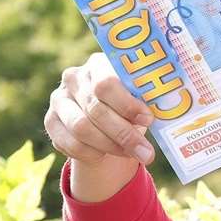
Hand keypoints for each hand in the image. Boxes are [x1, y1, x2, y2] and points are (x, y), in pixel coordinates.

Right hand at [44, 54, 153, 200]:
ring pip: (81, 128)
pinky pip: (70, 144)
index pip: (106, 83)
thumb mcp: (139, 97)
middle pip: (96, 109)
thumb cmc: (129, 105)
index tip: (149, 120)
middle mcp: (74, 78)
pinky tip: (106, 156)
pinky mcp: (50, 121)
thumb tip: (170, 113)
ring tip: (132, 155)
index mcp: (98, 64)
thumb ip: (147, 100)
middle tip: (147, 153)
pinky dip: (91, 154)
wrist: (103, 119)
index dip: (127, 104)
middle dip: (124, 135)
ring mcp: (59, 99)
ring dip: (110, 147)